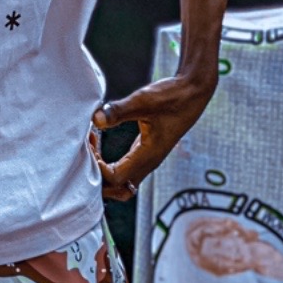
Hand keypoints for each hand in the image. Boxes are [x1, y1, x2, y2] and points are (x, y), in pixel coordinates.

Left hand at [91, 68, 217, 201]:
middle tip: (88, 154)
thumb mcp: (143, 100)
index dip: (98, 168)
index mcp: (148, 155)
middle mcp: (148, 162)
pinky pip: (125, 169)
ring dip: (104, 173)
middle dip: (99, 180)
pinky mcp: (146, 151)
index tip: (91, 146)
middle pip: (119, 190)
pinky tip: (99, 142)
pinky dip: (109, 163)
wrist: (194, 91)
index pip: (116, 178)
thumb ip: (119, 110)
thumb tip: (96, 120)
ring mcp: (148, 158)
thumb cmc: (172, 96)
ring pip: (122, 182)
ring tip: (92, 149)